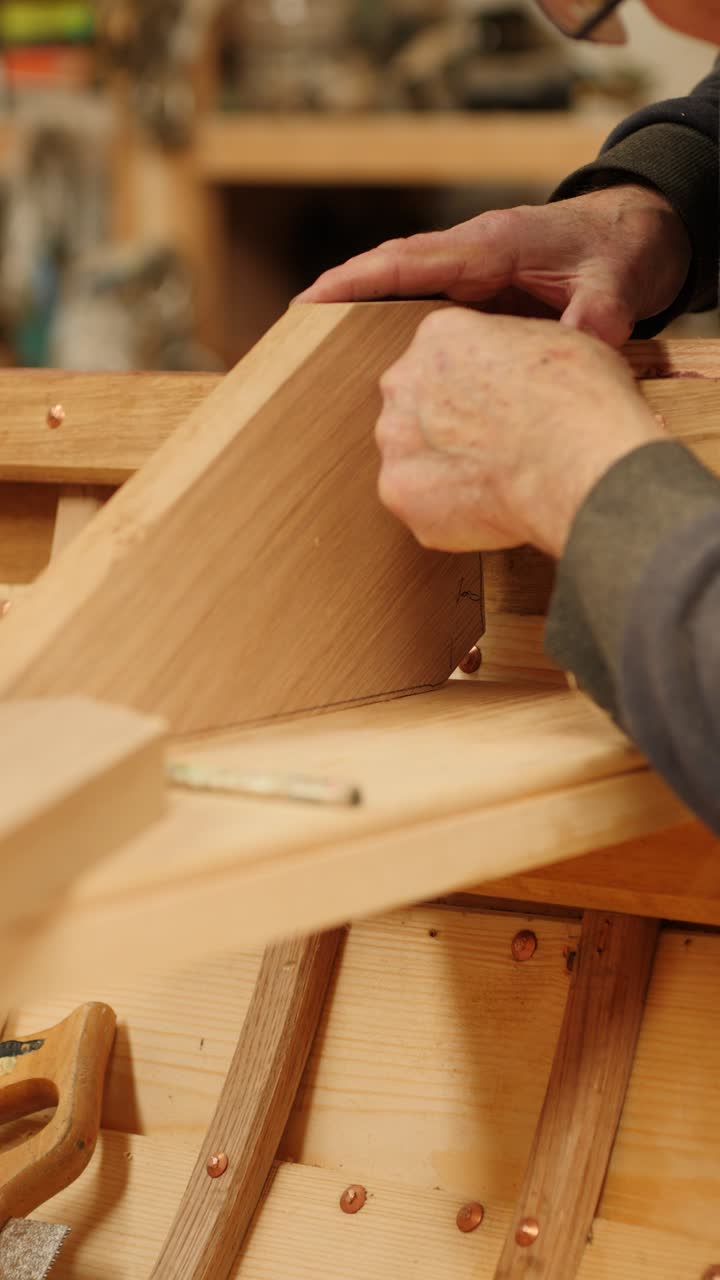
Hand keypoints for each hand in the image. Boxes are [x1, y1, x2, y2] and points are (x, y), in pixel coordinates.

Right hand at [297, 184, 690, 347]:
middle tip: (295, 320)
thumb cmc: (620, 253)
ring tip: (313, 336)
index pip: (415, 261)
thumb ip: (590, 322)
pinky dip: (393, 315)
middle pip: (394, 267)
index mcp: (494, 245)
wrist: (636, 232)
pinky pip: (426, 301)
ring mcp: (473, 269)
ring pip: (405, 282)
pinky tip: (370, 347)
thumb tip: (571, 354)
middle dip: (344, 288)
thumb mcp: (615, 291)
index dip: (363, 278)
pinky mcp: (479, 287)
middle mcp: (473, 253)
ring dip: (362, 302)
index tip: (317, 297)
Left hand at [376, 308, 666, 556]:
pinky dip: (451, 515)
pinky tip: (491, 510)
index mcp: (440, 335)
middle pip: (416, 408)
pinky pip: (422, 508)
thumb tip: (523, 373)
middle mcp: (403, 383)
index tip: (498, 410)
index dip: (477, 389)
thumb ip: (514, 354)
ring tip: (494, 483)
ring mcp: (396, 442)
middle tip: (494, 450)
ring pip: (413, 460)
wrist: (580, 464)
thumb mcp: (556, 341)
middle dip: (448, 430)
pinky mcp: (400, 494)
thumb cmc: (581, 403)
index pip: (443, 362)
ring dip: (444, 473)